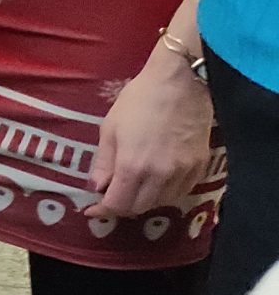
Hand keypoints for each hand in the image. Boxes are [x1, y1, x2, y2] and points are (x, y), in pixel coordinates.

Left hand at [90, 48, 213, 216]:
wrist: (181, 83)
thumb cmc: (139, 100)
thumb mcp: (110, 129)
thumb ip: (103, 163)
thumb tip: (98, 187)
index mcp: (133, 166)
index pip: (117, 205)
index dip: (102, 211)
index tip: (92, 209)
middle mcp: (160, 175)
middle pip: (140, 208)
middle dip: (122, 206)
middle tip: (113, 195)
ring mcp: (183, 172)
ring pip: (162, 202)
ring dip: (145, 200)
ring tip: (135, 187)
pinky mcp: (201, 165)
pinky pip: (182, 191)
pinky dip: (167, 193)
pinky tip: (158, 181)